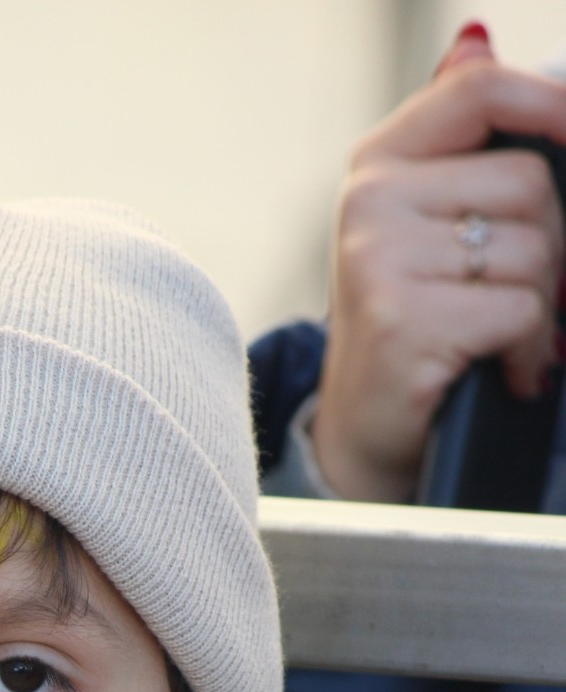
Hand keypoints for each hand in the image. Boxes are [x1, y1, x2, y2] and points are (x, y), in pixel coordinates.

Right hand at [311, 23, 565, 501]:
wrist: (365, 431)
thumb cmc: (411, 323)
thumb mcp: (427, 225)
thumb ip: (458, 144)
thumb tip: (479, 37)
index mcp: (378, 164)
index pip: (480, 91)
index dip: (551, 103)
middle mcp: (370, 202)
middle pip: (527, 181)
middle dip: (549, 243)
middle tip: (514, 292)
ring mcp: (380, 259)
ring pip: (533, 249)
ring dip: (541, 305)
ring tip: (501, 337)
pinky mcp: (402, 318)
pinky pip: (519, 309)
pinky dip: (528, 351)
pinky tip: (501, 369)